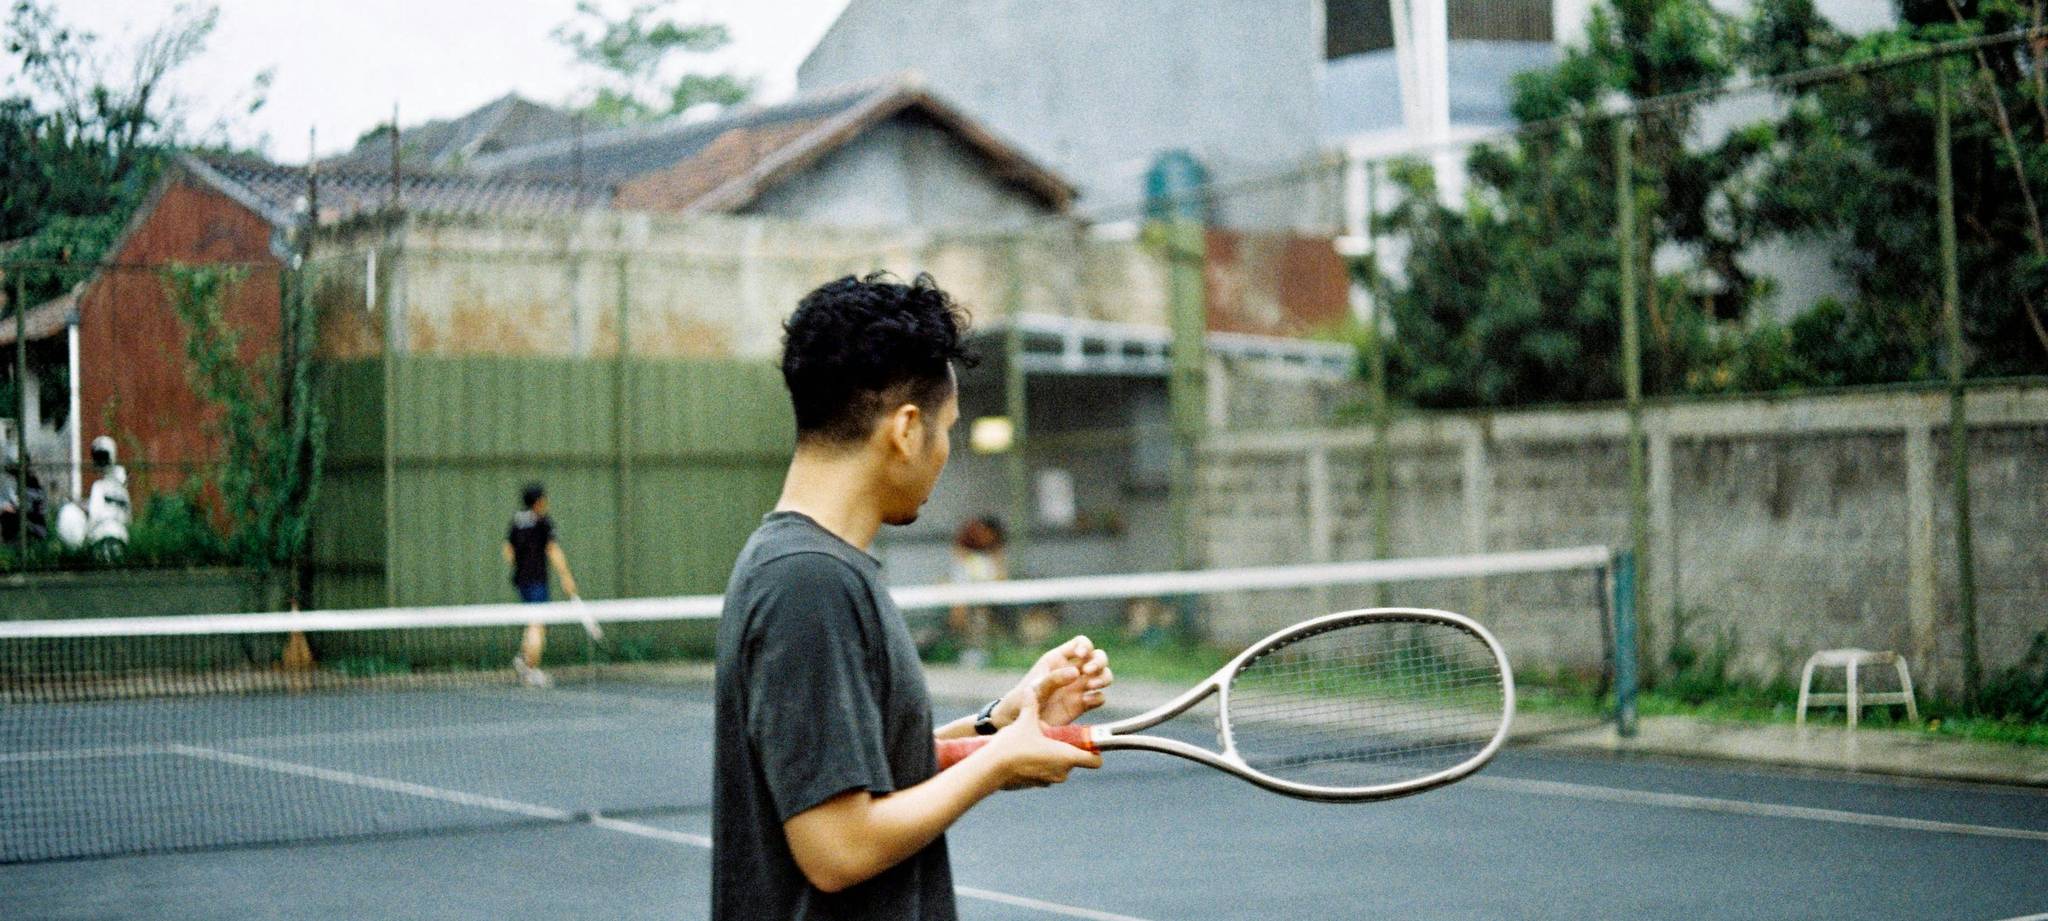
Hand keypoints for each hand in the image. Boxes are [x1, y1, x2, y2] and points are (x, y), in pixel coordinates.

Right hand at [984, 668, 1101, 788]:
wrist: (991, 769)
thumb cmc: (1013, 745)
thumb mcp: (1025, 721)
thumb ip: (1032, 705)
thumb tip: (1031, 689)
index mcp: (1067, 756)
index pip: (1095, 760)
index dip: (1093, 750)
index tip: (1085, 740)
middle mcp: (1061, 772)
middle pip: (1075, 760)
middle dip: (1066, 747)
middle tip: (1051, 735)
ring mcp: (1048, 780)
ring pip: (1058, 766)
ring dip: (1052, 755)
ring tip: (1035, 742)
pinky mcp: (1034, 785)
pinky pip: (1044, 773)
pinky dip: (1040, 764)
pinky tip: (1024, 753)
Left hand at [997, 635, 1111, 727]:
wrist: (1020, 723)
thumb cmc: (1023, 700)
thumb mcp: (1035, 687)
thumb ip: (1054, 679)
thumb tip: (1077, 673)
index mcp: (1059, 659)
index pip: (1081, 643)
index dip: (1085, 646)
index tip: (1081, 655)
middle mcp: (1073, 670)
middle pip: (1098, 657)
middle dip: (1098, 661)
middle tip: (1088, 672)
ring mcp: (1079, 687)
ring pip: (1104, 675)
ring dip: (1103, 678)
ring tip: (1090, 686)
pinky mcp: (1083, 704)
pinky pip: (1100, 697)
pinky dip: (1097, 697)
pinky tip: (1085, 701)